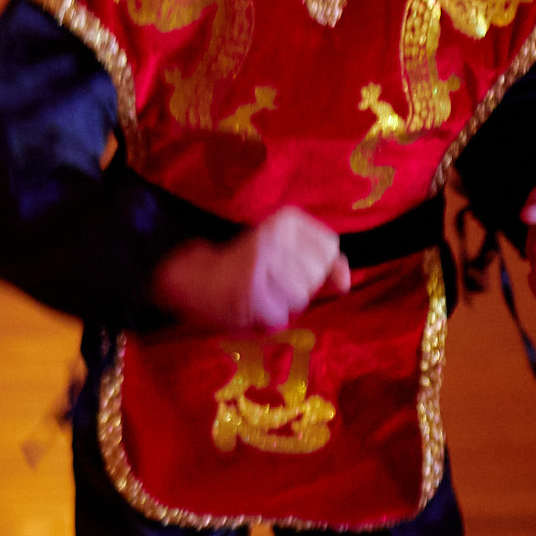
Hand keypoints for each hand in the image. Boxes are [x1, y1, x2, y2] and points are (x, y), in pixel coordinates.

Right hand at [153, 205, 349, 330]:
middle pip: (316, 273)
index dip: (313, 264)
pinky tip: (250, 303)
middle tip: (268, 278)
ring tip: (259, 290)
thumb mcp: (289, 253)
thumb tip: (346, 282)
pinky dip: (266, 317)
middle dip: (299, 284)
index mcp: (285, 218)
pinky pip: (280, 315)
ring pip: (301, 296)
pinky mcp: (248, 290)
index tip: (285, 261)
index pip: (329, 248)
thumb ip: (325, 264)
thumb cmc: (245, 265)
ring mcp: (260, 262)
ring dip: (282, 302)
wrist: (189, 277)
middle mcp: (273, 235)